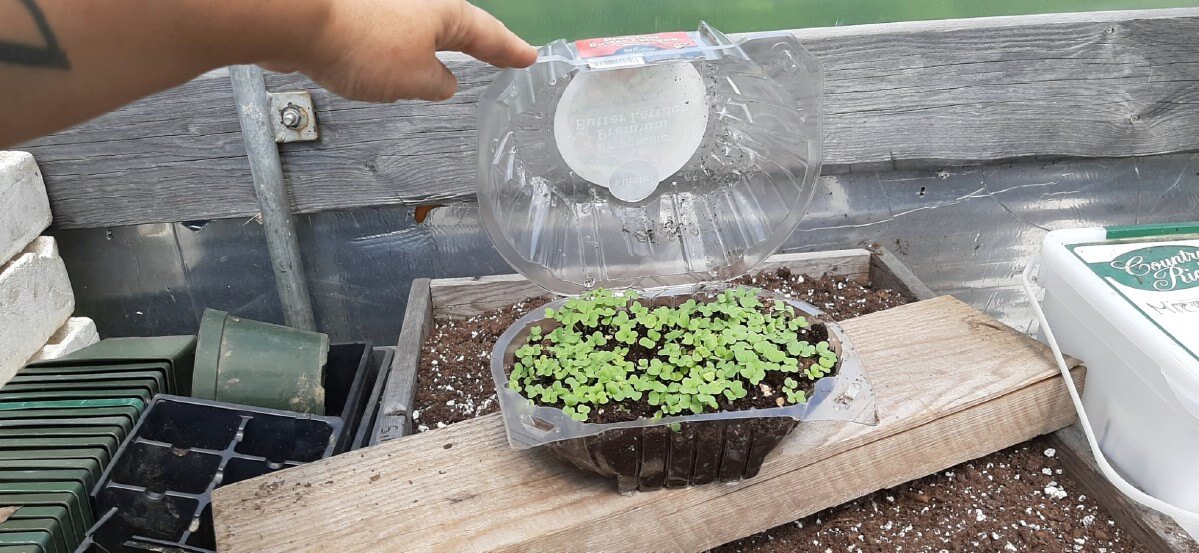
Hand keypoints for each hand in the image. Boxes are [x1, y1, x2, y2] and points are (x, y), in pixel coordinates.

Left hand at [265, 0, 536, 101]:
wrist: (296, 19)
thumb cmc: (365, 46)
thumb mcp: (416, 80)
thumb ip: (437, 84)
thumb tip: (442, 80)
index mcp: (443, 12)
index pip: (487, 35)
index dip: (510, 50)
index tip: (529, 58)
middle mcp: (418, 2)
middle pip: (454, 25)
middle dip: (475, 42)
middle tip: (498, 55)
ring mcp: (384, 6)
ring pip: (418, 29)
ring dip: (433, 48)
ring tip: (446, 67)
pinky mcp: (353, 16)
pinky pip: (387, 36)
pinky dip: (397, 52)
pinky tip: (389, 68)